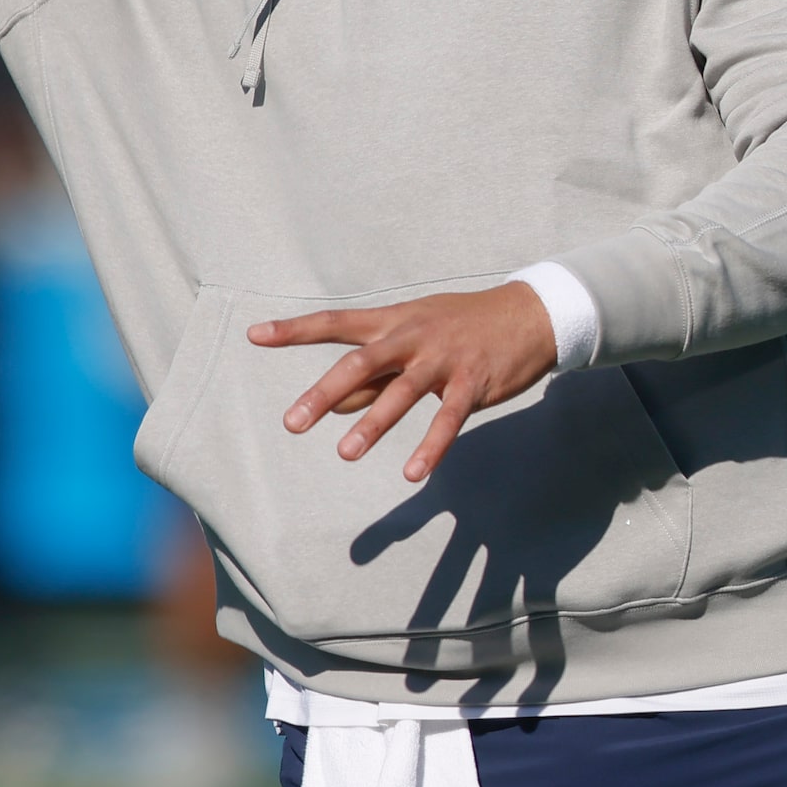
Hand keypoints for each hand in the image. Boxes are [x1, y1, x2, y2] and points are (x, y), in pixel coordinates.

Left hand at [250, 284, 560, 482]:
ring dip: (373, 423)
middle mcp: (413, 337)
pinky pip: (448, 419)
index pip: (335, 322)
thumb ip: (374, 374)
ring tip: (346, 452)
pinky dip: (430, 446)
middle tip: (293, 422)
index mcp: (393, 322)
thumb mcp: (414, 338)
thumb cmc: (462, 326)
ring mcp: (444, 359)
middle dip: (325, 392)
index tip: (255, 336)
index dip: (294, 330)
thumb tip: (333, 404)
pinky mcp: (473, 383)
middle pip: (362, 362)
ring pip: (402, 392)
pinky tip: (412, 472)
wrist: (531, 314)